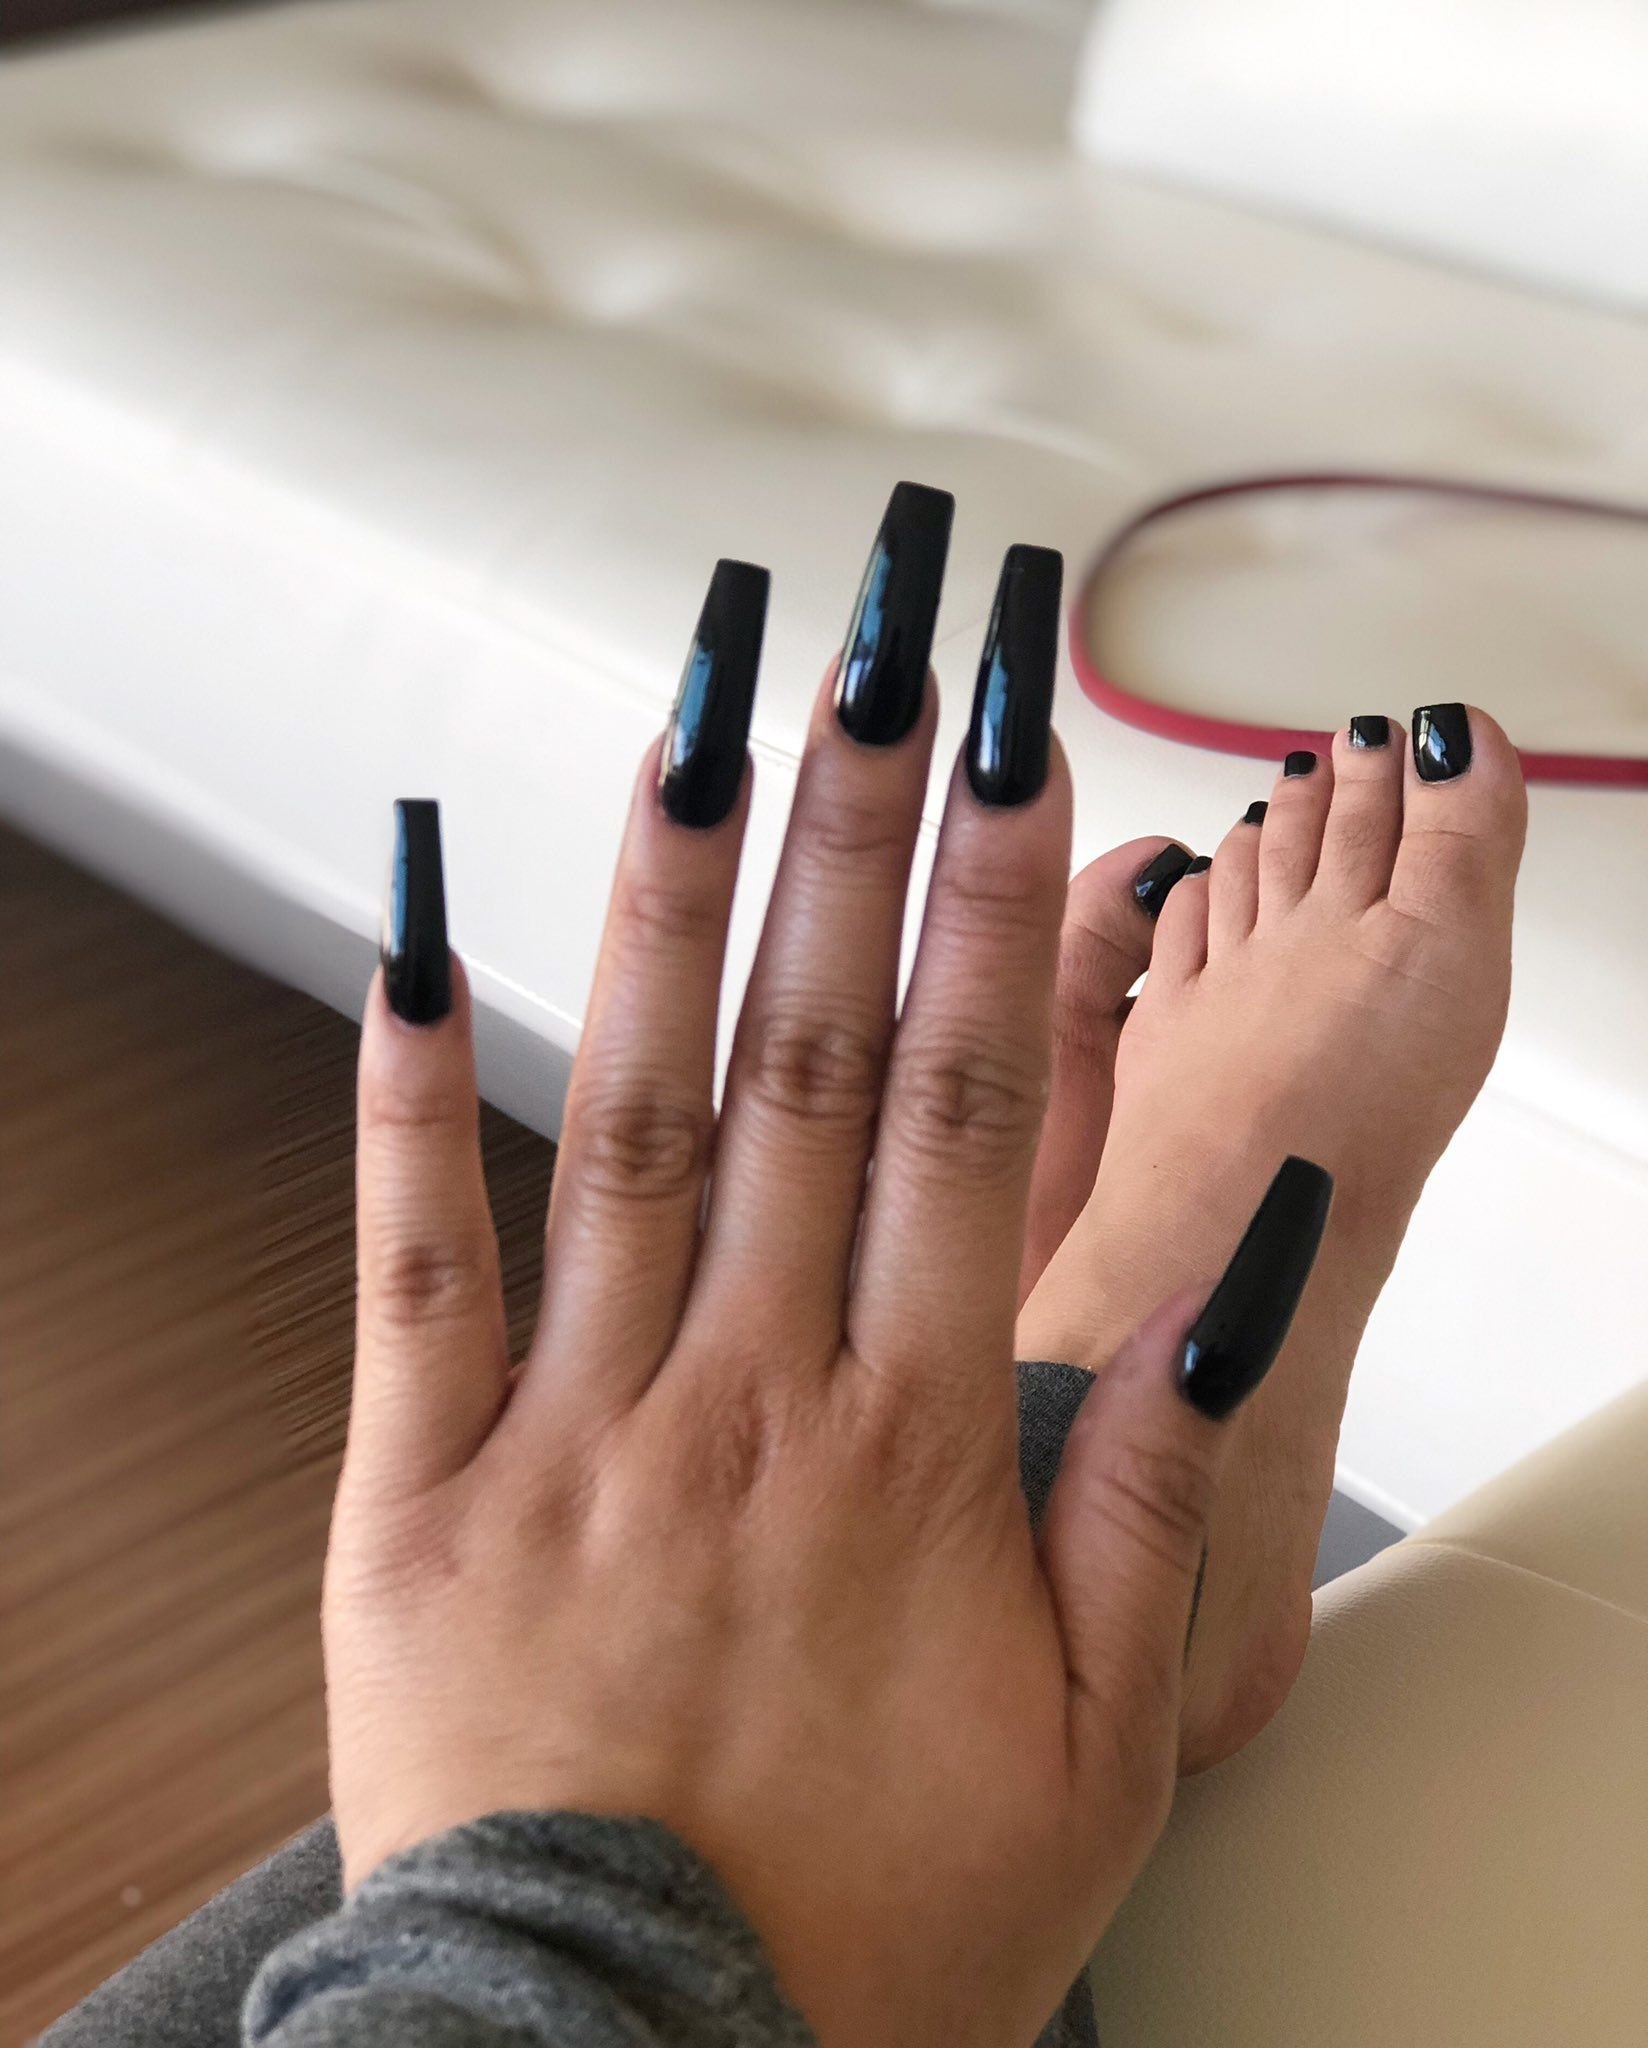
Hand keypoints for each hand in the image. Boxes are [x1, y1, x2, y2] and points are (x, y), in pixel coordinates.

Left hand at [326, 535, 1326, 2046]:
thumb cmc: (868, 1922)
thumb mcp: (1095, 1749)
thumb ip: (1157, 1503)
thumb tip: (1228, 1295)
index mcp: (907, 1445)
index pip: (974, 1111)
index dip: (995, 906)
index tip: (1010, 741)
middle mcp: (743, 1395)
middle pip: (816, 1060)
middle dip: (851, 831)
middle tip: (873, 644)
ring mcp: (569, 1426)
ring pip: (627, 1114)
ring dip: (660, 898)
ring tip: (693, 713)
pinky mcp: (417, 1488)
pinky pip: (410, 1260)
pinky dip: (403, 1090)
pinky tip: (411, 923)